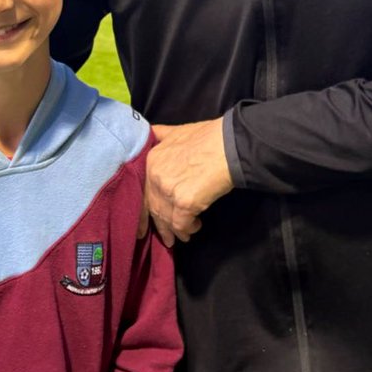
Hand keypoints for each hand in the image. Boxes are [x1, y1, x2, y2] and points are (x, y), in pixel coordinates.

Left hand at [141, 119, 232, 246]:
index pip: (141, 192)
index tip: (143, 227)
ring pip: (167, 218)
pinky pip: (181, 224)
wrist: (230, 145)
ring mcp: (168, 190)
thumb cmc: (208, 137)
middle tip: (167, 239)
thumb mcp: (177, 131)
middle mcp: (155, 176)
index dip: (143, 211)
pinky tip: (195, 228)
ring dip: (176, 231)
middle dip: (160, 226)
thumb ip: (160, 135)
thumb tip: (151, 133)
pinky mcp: (185, 203)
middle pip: (153, 208)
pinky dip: (188, 229)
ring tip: (184, 237)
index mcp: (151, 160)